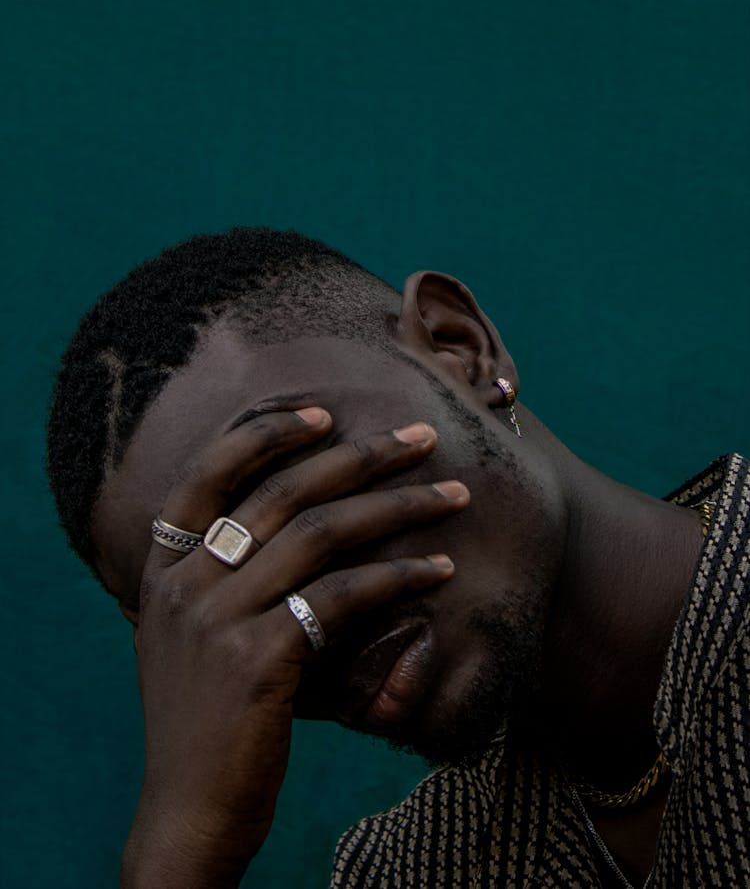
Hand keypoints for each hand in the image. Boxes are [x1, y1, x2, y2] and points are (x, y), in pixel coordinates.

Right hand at [121, 408, 469, 887]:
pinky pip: (344, 595)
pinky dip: (400, 577)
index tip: (326, 415)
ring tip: (454, 495)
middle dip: (361, 455)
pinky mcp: (260, 660)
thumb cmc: (207, 719)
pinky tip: (441, 570)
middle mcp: (184, 583)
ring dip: (398, 507)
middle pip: (283, 492)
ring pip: (322, 534)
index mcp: (163, 570)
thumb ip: (224, 579)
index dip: (267, 434)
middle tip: (420, 436)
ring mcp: (218, 620)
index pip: (206, 472)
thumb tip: (299, 523)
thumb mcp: (192, 636)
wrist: (189, 811)